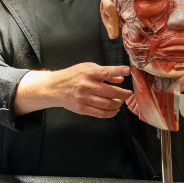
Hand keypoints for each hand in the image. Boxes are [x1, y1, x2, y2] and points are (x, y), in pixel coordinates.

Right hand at [16, 63, 131, 117]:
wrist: (54, 88)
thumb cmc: (72, 76)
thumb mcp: (86, 68)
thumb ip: (103, 72)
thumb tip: (120, 79)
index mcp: (88, 73)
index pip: (106, 72)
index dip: (119, 71)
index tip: (128, 71)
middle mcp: (86, 86)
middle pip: (111, 92)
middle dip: (124, 94)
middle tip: (128, 94)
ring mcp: (84, 98)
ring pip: (108, 104)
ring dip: (118, 104)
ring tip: (121, 101)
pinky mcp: (82, 108)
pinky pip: (101, 113)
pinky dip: (111, 113)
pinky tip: (114, 110)